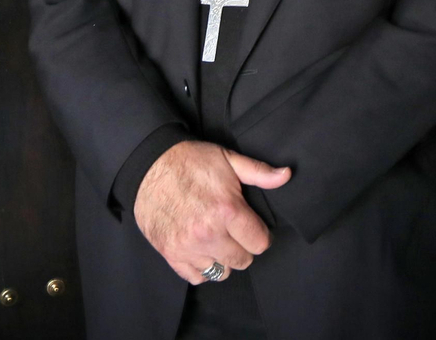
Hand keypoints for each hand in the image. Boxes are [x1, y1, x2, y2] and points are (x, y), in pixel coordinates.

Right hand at [133, 140, 291, 284]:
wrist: (148, 165)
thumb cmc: (190, 161)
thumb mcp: (228, 159)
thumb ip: (259, 172)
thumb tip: (286, 175)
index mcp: (227, 210)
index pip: (260, 243)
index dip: (260, 234)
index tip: (252, 227)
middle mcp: (209, 233)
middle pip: (243, 261)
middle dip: (242, 247)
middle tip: (233, 231)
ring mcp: (188, 246)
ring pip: (221, 272)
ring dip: (222, 258)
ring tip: (216, 240)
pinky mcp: (171, 253)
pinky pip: (196, 277)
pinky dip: (201, 267)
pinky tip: (201, 249)